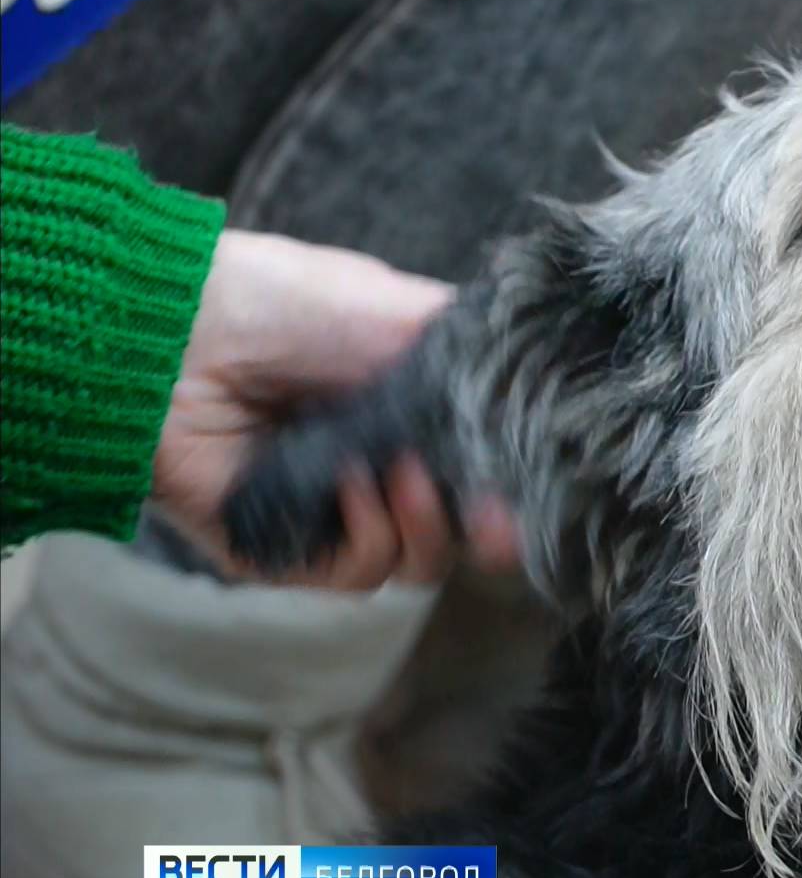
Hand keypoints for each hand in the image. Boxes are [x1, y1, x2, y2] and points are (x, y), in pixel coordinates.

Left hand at [152, 231, 516, 589]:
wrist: (188, 329)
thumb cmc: (290, 304)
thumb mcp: (409, 314)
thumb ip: (479, 363)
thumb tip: (537, 397)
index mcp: (407, 421)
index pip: (480, 477)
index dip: (515, 492)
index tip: (534, 492)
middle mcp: (375, 473)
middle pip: (461, 533)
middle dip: (487, 528)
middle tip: (495, 512)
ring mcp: (330, 516)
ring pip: (416, 563)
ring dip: (426, 524)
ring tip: (403, 472)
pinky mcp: (284, 553)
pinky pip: (357, 574)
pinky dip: (370, 532)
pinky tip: (355, 482)